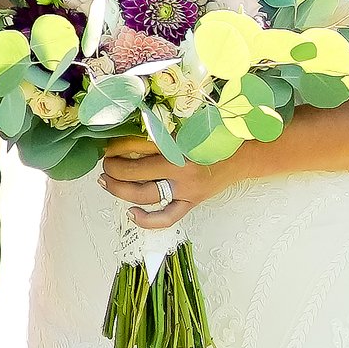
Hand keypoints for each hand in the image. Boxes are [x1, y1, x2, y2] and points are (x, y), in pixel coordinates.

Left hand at [98, 132, 233, 231]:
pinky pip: (166, 217)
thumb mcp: (187, 128)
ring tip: (107, 182)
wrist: (244, 155)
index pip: (136, 146)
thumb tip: (127, 136)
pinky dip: (146, 219)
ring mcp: (186, 188)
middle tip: (105, 167)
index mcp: (177, 144)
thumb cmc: (214, 137)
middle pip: (135, 172)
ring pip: (144, 194)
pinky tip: (131, 213)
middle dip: (113, 170)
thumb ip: (162, 132)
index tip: (108, 148)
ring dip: (120, 190)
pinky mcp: (191, 202)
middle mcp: (180, 167)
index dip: (116, 148)